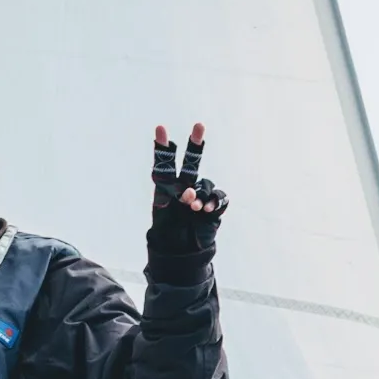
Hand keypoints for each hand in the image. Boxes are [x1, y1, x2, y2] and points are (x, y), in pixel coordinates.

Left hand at [147, 122, 227, 256]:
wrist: (181, 253)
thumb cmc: (166, 233)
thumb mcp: (162, 215)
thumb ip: (175, 199)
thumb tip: (191, 192)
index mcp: (167, 186)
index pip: (165, 163)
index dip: (162, 147)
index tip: (160, 128)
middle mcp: (185, 186)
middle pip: (191, 162)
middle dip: (195, 143)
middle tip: (199, 125)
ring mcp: (200, 196)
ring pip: (205, 184)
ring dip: (199, 193)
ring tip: (192, 206)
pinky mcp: (213, 208)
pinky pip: (218, 198)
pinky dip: (214, 201)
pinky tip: (206, 210)